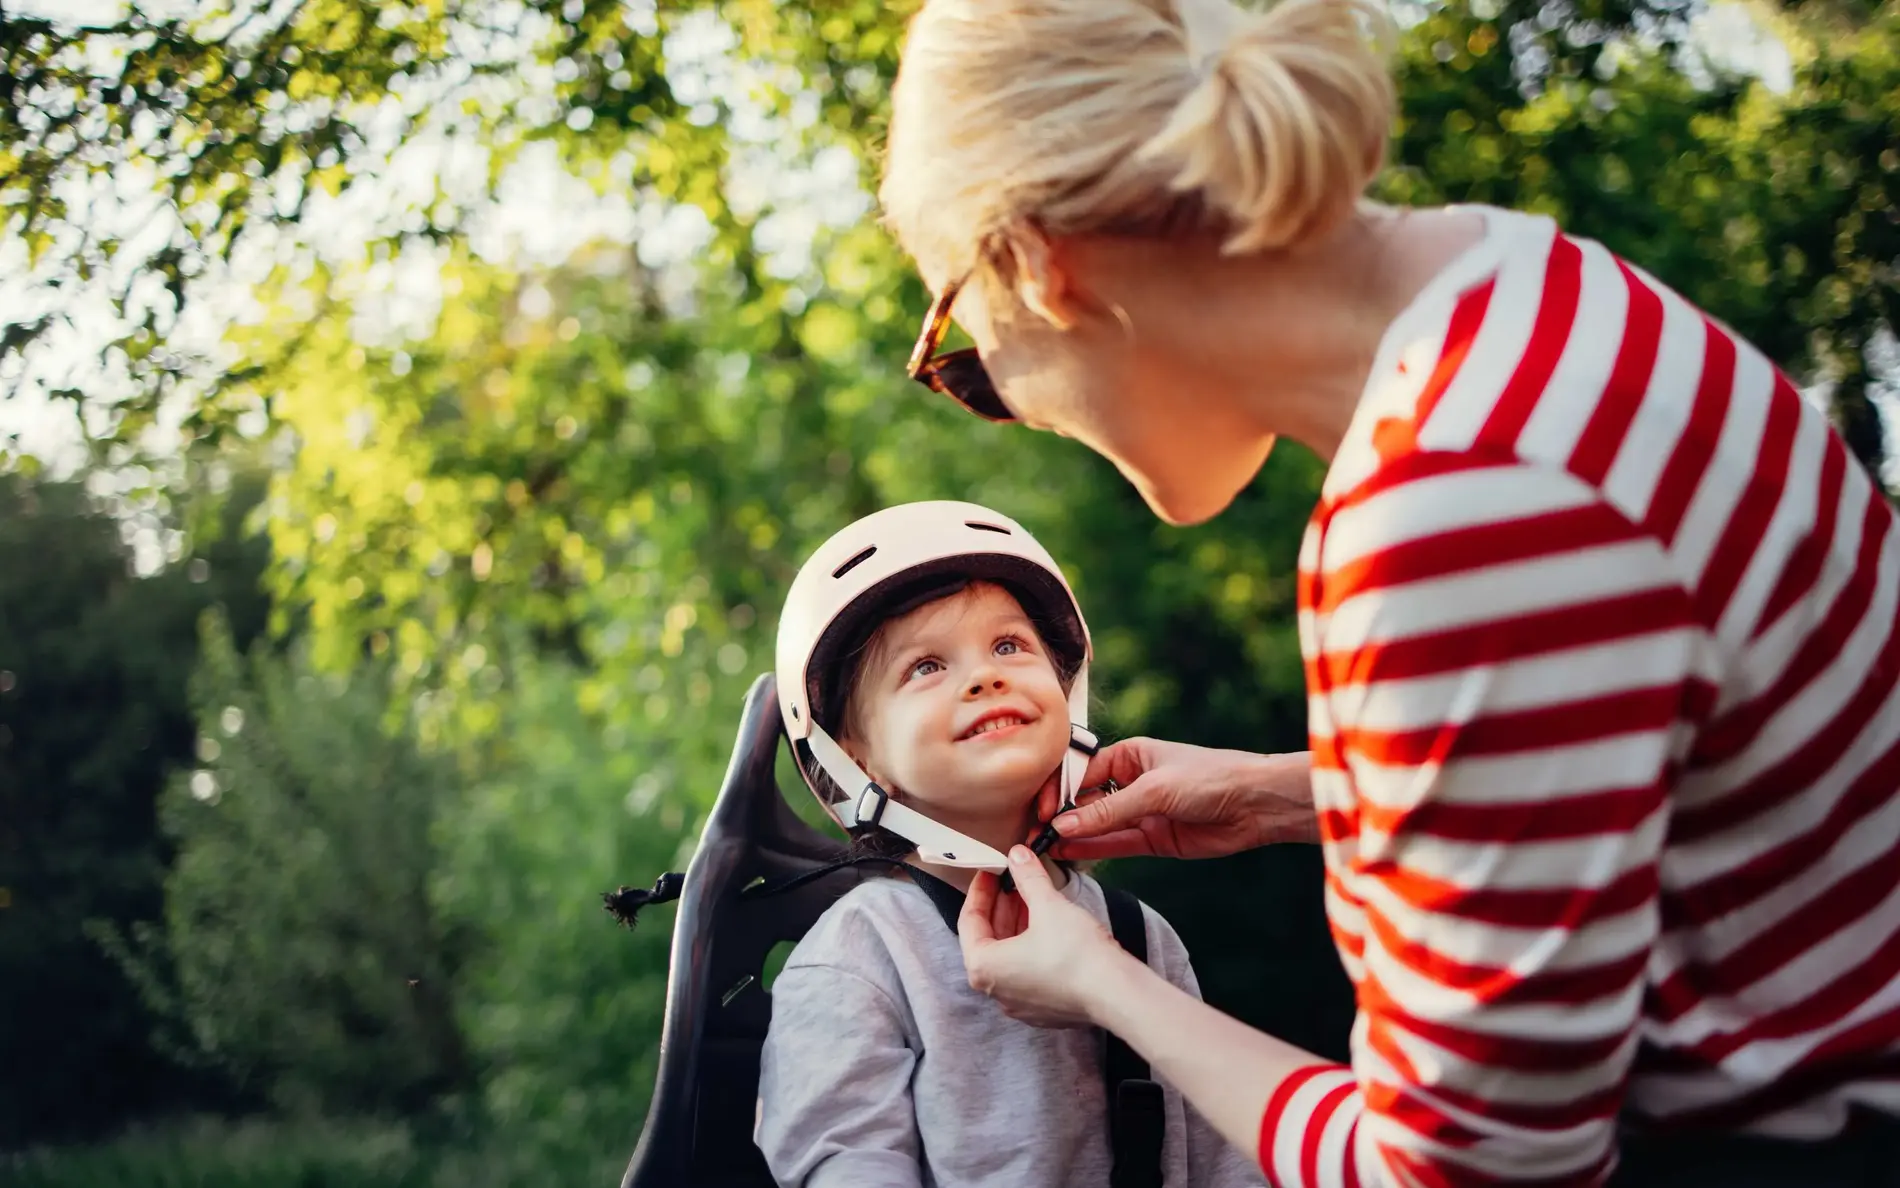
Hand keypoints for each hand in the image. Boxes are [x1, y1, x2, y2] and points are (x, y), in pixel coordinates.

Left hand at [958, 848, 1127, 1028]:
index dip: (980, 891)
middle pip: (988, 940)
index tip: (990, 872)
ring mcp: (1021, 1004)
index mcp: (983, 968)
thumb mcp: (1048, 905)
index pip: (969, 921)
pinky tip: (1048, 927)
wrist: (1117, 995)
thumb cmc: (1075, 953)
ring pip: (1009, 956)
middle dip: (1001, 907)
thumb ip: (1028, 877)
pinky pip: (1028, 972)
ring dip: (1016, 925)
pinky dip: (1031, 947)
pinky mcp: (1044, 1010)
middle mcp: (996, 991)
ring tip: (1031, 898)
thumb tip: (1017, 854)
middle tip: (1011, 880)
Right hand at [1036, 739, 1316, 860]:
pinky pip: (1115, 844)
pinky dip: (1093, 850)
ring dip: (1072, 836)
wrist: (1256, 804)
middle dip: (1061, 815)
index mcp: (1130, 755)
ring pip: (1097, 825)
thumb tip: (1065, 824)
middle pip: (1085, 800)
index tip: (1044, 811)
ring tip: (1042, 847)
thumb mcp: (1154, 789)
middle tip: (1035, 832)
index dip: (1060, 791)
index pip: (1082, 772)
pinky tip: (1068, 854)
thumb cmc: (1211, 777)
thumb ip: (1108, 811)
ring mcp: (1141, 812)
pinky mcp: (1153, 839)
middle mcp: (1131, 783)